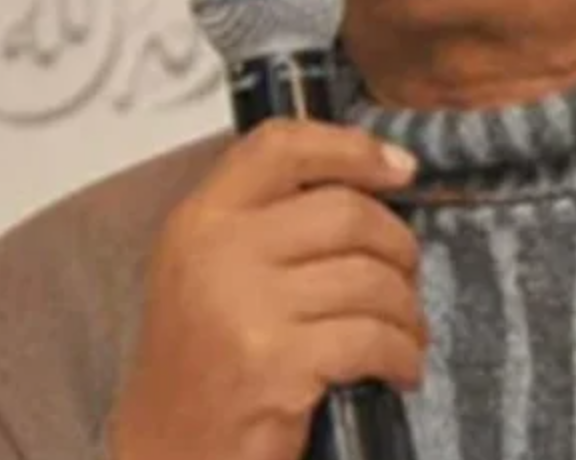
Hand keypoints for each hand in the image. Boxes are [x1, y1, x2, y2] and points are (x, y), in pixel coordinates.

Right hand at [107, 120, 425, 459]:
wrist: (168, 451)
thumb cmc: (203, 363)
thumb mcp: (211, 271)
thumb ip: (267, 222)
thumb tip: (372, 177)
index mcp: (199, 220)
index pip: (279, 146)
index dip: (349, 147)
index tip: (398, 168)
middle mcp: (216, 253)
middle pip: (346, 212)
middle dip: (398, 246)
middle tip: (406, 279)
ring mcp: (244, 308)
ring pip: (370, 278)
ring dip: (406, 310)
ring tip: (404, 334)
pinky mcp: (276, 364)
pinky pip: (373, 339)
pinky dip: (403, 355)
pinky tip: (399, 370)